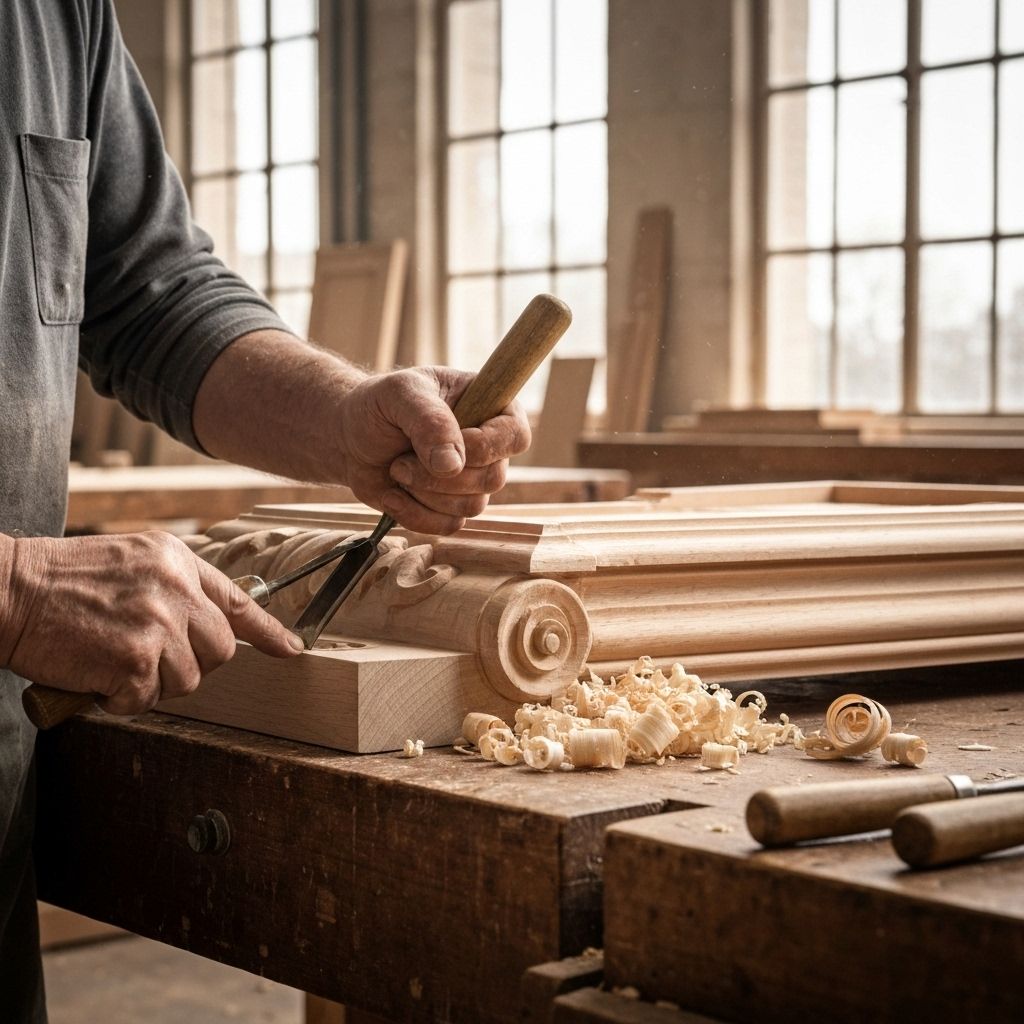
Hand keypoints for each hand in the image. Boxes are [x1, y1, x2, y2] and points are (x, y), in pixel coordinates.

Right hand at [0, 532, 302, 714]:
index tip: (291, 649)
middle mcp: (177, 587)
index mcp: (178, 560)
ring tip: (112, 660)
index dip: (269, 631)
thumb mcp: (132, 562)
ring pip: (186, 680)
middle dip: (189, 664)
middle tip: (147, 659)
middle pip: (219, 650)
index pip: (239, 600)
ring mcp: (159, 622)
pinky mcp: (136, 658)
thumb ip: (173, 587)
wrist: (9, 589)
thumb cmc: (62, 581)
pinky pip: (146, 699)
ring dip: (151, 684)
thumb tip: (205, 625)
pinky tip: (95, 675)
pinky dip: (120, 699)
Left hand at [336, 366, 530, 533]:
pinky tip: (392, 493)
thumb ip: (429, 421)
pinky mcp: (450, 508)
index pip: (516, 435)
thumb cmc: (379, 406)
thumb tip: (453, 465)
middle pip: (493, 478)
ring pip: (472, 506)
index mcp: (489, 407)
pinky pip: (449, 526)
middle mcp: (488, 447)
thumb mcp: (399, 395)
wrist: (350, 438)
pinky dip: (414, 514)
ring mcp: (471, 480)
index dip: (487, 447)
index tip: (448, 443)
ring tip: (396, 469)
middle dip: (440, 476)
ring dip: (424, 492)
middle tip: (401, 459)